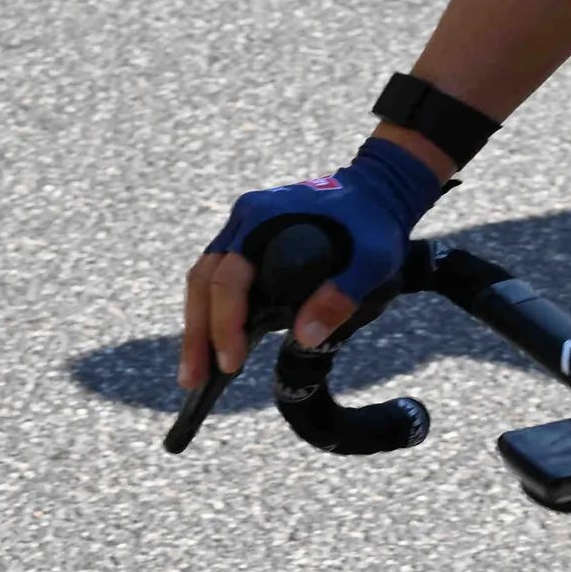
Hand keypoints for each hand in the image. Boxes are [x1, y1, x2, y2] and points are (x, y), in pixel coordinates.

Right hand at [176, 138, 448, 396]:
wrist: (377, 190)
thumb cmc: (374, 225)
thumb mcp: (373, 260)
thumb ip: (342, 295)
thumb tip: (303, 338)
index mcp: (263, 220)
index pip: (228, 279)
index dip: (225, 324)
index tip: (231, 363)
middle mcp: (244, 222)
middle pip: (203, 281)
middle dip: (197, 333)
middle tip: (193, 381)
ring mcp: (243, 231)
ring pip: (204, 281)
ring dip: (198, 327)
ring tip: (196, 375)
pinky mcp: (248, 243)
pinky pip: (220, 279)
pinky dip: (214, 313)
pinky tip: (216, 345)